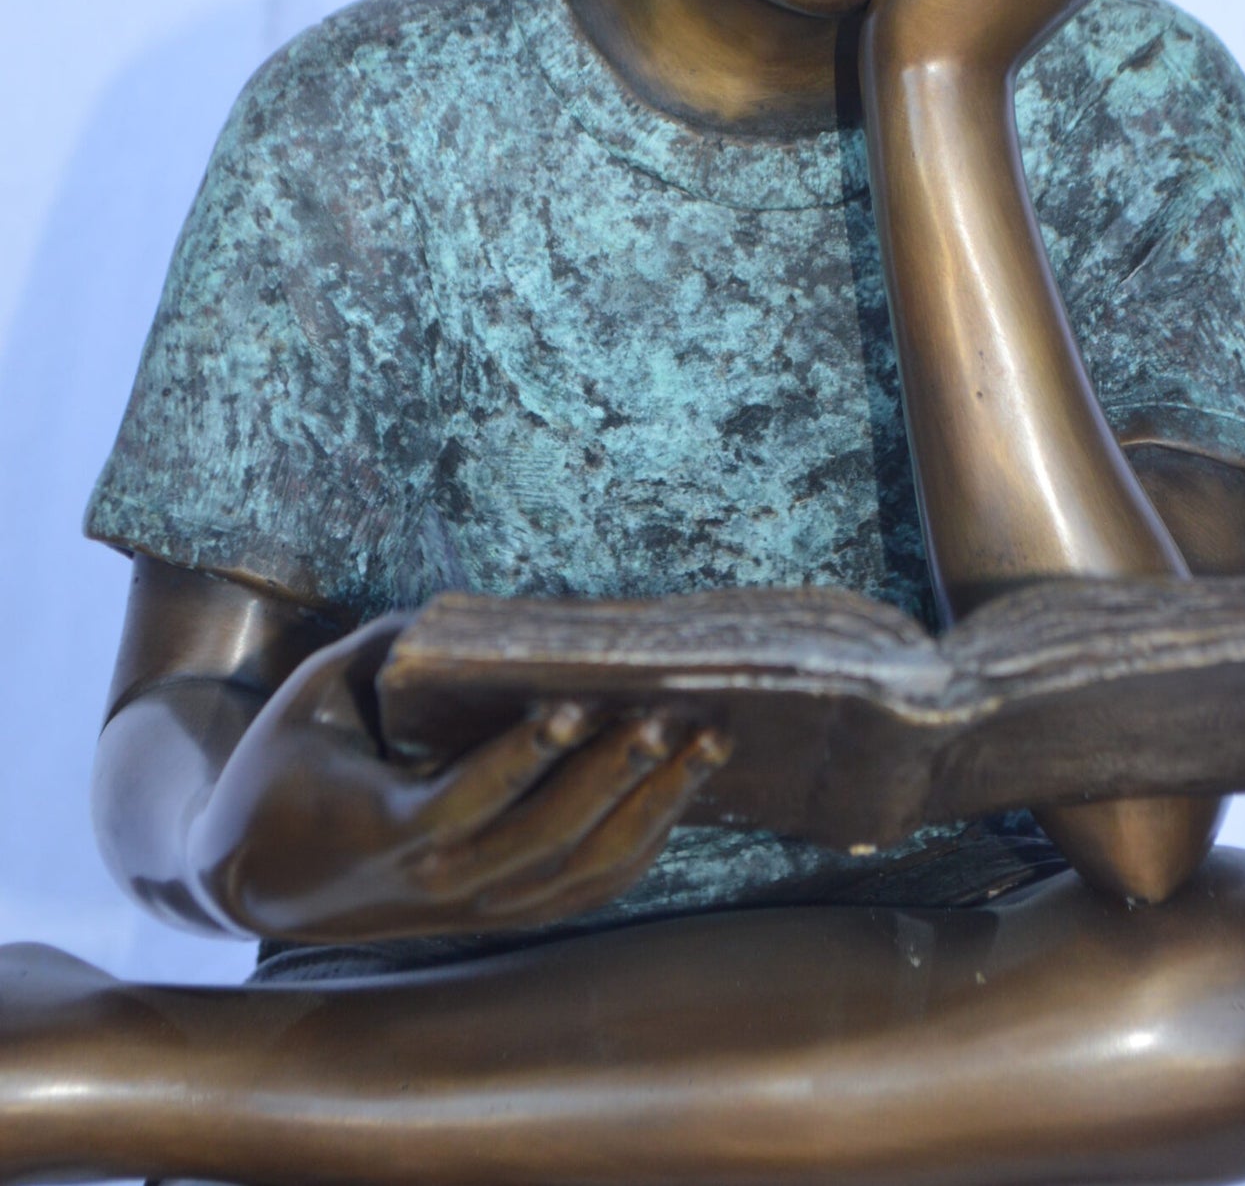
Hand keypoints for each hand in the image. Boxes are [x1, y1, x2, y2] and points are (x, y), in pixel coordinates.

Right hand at [187, 615, 727, 943]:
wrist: (254, 878)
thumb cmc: (284, 769)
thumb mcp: (310, 696)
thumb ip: (382, 647)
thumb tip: (465, 612)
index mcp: (384, 827)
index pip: (465, 800)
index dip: (522, 757)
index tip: (572, 707)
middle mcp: (438, 882)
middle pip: (544, 841)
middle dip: (614, 776)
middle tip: (670, 715)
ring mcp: (474, 909)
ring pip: (580, 874)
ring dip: (651, 810)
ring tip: (706, 745)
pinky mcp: (498, 915)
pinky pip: (586, 891)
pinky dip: (642, 844)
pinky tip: (684, 790)